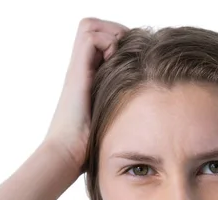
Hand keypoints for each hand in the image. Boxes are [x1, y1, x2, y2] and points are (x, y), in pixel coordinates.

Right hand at [43, 17, 128, 171]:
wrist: (67, 154)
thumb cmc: (89, 146)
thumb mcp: (113, 121)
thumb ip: (124, 110)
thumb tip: (151, 113)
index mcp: (89, 79)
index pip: (102, 42)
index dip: (118, 41)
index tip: (135, 58)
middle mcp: (81, 69)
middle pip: (94, 27)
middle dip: (116, 32)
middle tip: (131, 52)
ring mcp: (78, 69)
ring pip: (90, 26)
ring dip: (111, 35)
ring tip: (122, 57)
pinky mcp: (76, 72)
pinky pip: (90, 37)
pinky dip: (107, 43)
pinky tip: (115, 64)